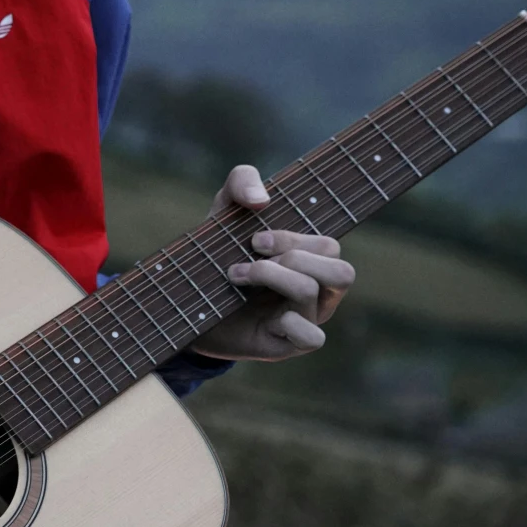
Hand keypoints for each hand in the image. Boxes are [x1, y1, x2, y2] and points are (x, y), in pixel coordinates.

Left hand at [189, 164, 356, 363]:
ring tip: (236, 276)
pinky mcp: (288, 345)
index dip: (293, 238)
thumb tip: (261, 199)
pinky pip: (313, 338)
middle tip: (251, 256)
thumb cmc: (216, 255)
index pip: (329, 245)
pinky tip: (265, 317)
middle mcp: (317, 290)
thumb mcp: (224, 211)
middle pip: (341, 272)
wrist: (185, 304)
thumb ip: (242, 182)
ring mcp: (305, 318)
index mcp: (311, 258)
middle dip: (292, 257)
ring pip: (315, 294)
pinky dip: (290, 323)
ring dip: (272, 278)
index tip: (254, 239)